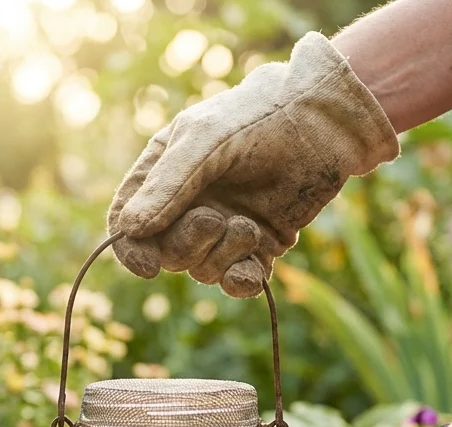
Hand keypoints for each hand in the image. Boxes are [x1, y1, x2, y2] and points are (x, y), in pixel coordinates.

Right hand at [108, 32, 397, 298]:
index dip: (131, 249)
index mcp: (163, 174)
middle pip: (166, 252)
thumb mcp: (205, 142)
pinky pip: (240, 279)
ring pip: (203, 269)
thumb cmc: (257, 119)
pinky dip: (243, 281)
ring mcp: (224, 227)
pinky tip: (253, 274)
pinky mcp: (261, 245)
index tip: (146, 268)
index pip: (129, 221)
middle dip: (187, 244)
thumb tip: (130, 231)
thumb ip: (167, 185)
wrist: (322, 122)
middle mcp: (189, 205)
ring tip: (248, 228)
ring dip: (222, 256)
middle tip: (214, 220)